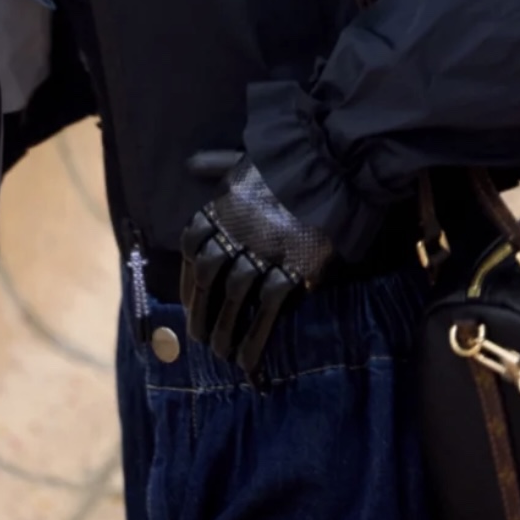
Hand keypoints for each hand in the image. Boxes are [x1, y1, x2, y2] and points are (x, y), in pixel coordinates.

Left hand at [180, 152, 333, 373]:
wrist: (331, 164)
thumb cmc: (288, 164)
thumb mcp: (244, 160)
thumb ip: (216, 165)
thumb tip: (192, 162)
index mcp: (222, 205)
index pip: (191, 246)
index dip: (187, 279)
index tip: (187, 302)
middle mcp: (237, 229)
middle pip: (208, 275)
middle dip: (200, 310)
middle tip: (199, 338)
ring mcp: (265, 249)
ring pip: (235, 296)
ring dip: (224, 330)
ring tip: (221, 354)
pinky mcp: (294, 266)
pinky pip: (267, 308)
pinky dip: (255, 336)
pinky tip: (249, 360)